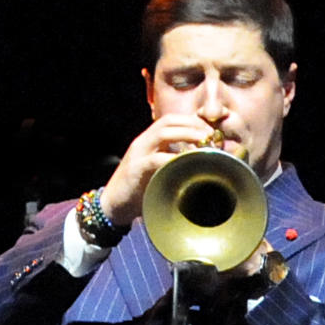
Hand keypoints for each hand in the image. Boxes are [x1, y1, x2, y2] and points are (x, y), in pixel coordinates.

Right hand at [95, 112, 233, 232]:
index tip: (209, 130)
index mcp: (149, 141)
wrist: (115, 205)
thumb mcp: (159, 170)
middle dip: (192, 125)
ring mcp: (138, 154)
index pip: (171, 120)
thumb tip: (201, 161)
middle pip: (168, 122)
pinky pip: (155, 158)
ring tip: (202, 142)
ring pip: (162, 134)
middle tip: (210, 135)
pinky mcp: (135, 169)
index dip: (191, 121)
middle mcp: (143, 142)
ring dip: (185, 135)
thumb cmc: (141, 190)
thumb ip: (174, 161)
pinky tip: (186, 161)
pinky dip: (172, 158)